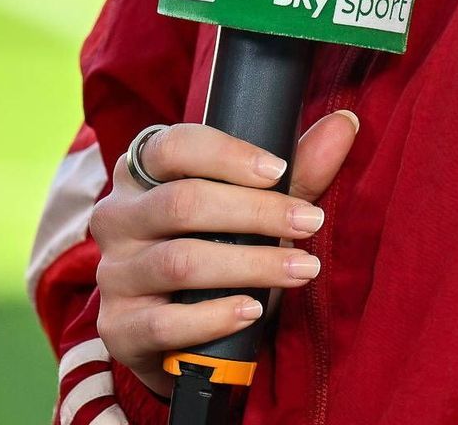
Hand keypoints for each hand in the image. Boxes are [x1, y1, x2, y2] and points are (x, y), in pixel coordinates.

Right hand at [90, 111, 358, 398]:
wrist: (178, 332)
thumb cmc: (218, 248)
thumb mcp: (256, 205)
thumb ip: (298, 169)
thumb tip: (345, 124)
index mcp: (142, 171)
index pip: (173, 146)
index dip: (228, 155)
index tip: (280, 170)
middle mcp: (118, 216)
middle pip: (183, 203)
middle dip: (256, 212)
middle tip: (311, 221)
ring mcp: (113, 274)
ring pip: (180, 262)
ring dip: (250, 264)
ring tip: (302, 269)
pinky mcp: (117, 329)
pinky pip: (164, 323)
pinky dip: (214, 317)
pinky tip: (253, 311)